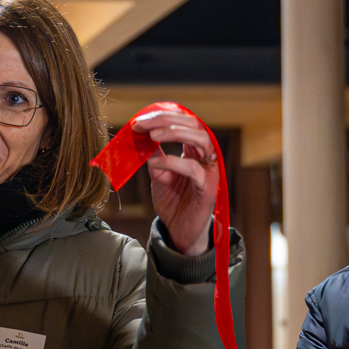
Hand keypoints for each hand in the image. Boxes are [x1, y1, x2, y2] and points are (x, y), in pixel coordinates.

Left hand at [133, 108, 216, 256]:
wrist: (178, 231)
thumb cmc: (173, 202)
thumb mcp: (158, 174)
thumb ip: (154, 155)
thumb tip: (141, 134)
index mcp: (194, 150)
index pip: (184, 122)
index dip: (163, 117)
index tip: (139, 121)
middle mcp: (205, 156)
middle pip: (194, 124)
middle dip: (166, 120)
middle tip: (142, 124)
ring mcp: (209, 171)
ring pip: (201, 139)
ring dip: (175, 132)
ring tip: (152, 135)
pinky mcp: (208, 188)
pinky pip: (193, 169)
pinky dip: (173, 162)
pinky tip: (157, 163)